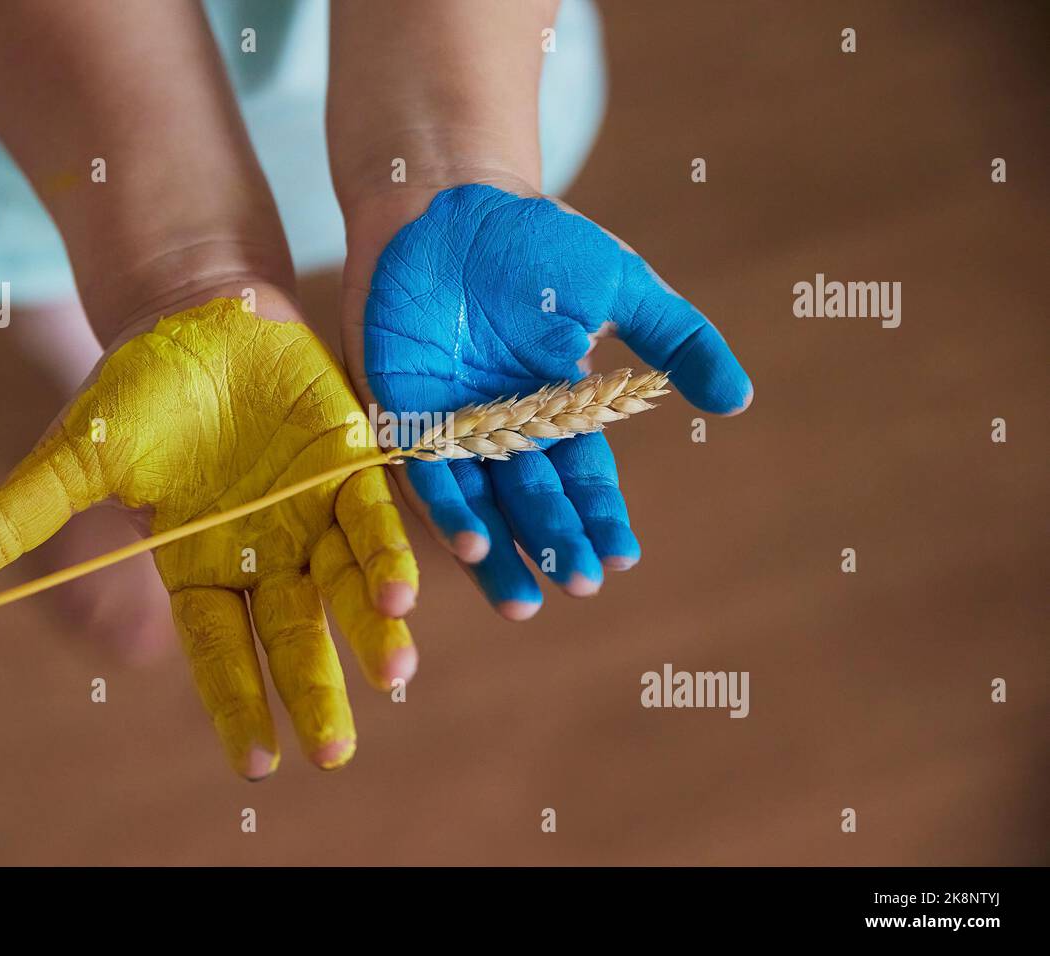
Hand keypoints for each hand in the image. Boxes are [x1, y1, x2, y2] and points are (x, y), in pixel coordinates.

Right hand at [0, 293, 418, 777]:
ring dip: (369, 629)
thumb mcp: (76, 454)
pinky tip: (404, 591)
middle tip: (333, 753)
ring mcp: (310, 512)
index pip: (218, 649)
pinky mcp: (349, 465)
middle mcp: (262, 552)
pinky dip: (387, 553)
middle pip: (289, 633)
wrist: (198, 319)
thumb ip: (20, 510)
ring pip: (343, 586)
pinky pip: (373, 518)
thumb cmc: (136, 391)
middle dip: (313, 689)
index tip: (259, 764)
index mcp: (198, 563)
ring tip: (393, 670)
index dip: (236, 703)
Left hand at [342, 183, 750, 618]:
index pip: (580, 475)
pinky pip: (420, 466)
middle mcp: (497, 424)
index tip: (621, 557)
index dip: (599, 517)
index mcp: (551, 402)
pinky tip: (470, 546)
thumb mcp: (620, 284)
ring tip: (523, 600)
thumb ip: (676, 339)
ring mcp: (445, 419)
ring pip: (475, 502)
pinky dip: (445, 507)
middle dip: (555, 543)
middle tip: (579, 584)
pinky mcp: (397, 405)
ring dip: (498, 552)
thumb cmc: (535, 237)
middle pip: (530, 498)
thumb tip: (738, 400)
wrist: (448, 192)